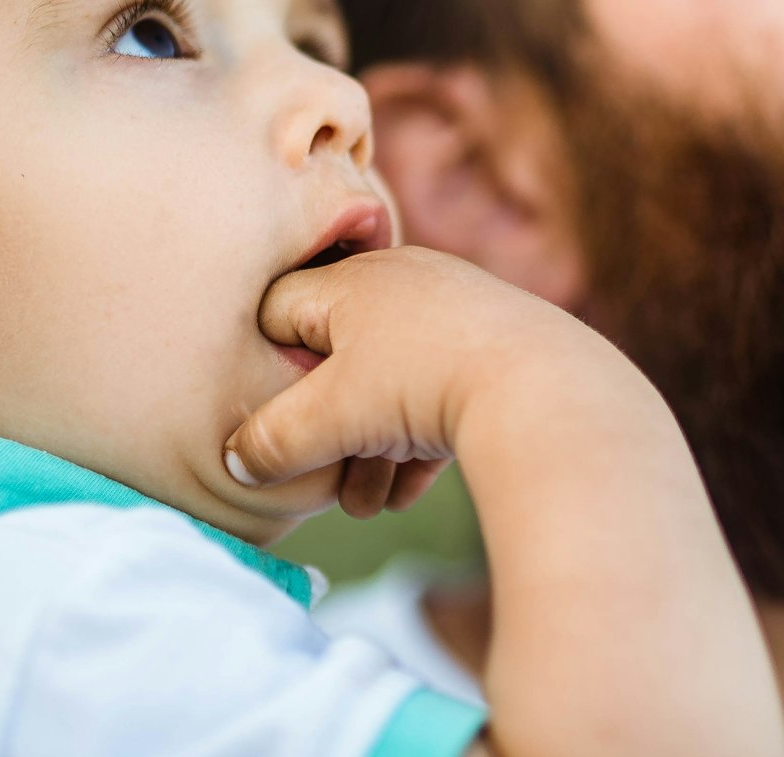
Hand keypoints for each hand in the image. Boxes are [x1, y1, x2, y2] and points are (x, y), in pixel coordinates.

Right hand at [223, 246, 623, 516]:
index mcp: (353, 280)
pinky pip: (440, 392)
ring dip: (373, 451)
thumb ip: (272, 439)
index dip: (269, 369)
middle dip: (331, 433)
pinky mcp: (495, 349)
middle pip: (339, 362)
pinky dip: (420, 442)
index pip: (279, 311)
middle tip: (331, 483)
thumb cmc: (423, 384)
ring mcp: (455, 313)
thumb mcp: (329, 418)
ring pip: (391, 386)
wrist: (546, 388)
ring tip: (374, 503)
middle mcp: (404, 282)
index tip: (278, 418)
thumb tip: (237, 458)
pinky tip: (412, 490)